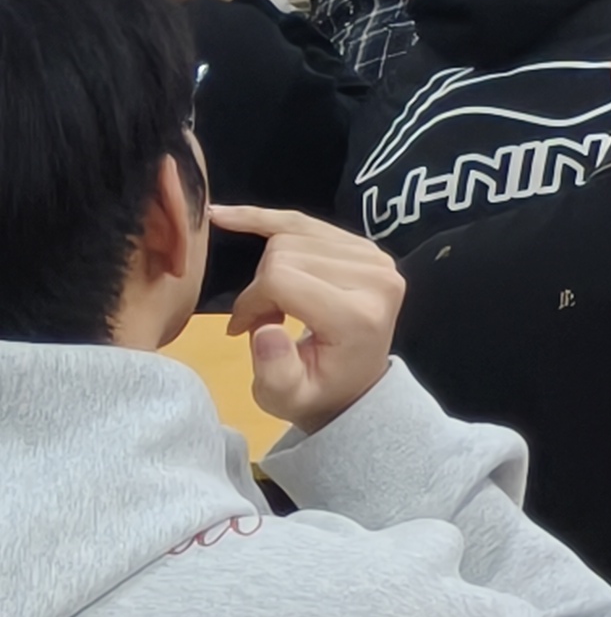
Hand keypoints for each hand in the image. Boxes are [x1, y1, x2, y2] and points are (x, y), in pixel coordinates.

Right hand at [214, 207, 403, 433]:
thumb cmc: (317, 392)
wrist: (354, 382)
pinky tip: (226, 217)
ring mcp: (375, 256)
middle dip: (259, 287)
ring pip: (290, 235)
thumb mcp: (288, 399)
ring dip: (267, 268)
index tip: (243, 330)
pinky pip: (305, 222)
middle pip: (285, 254)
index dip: (251, 302)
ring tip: (272, 305)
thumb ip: (276, 372)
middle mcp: (376, 278)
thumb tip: (265, 331)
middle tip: (260, 320)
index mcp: (358, 316)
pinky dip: (265, 220)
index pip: (284, 280)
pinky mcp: (363, 245)